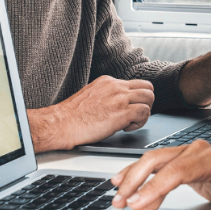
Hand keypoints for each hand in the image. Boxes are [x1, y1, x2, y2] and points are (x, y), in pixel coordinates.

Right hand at [28, 76, 153, 150]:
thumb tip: (117, 104)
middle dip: (145, 103)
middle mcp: (116, 86)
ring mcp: (120, 98)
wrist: (61, 124)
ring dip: (144, 113)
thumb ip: (107, 95)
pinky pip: (144, 112)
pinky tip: (126, 128)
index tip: (128, 108)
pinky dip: (140, 122)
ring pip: (149, 98)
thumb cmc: (71, 116)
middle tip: (134, 115)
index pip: (135, 83)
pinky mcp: (122, 112)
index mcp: (108, 81)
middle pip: (147, 88)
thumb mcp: (91, 96)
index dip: (135, 98)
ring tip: (130, 122)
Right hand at [111, 140, 210, 209]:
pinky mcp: (180, 157)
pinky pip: (154, 163)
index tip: (135, 204)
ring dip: (132, 180)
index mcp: (210, 161)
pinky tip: (122, 180)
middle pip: (157, 163)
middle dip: (135, 186)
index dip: (152, 188)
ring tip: (117, 199)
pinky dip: (137, 173)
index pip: (175, 172)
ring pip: (151, 162)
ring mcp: (186, 152)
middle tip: (120, 207)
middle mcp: (196, 151)